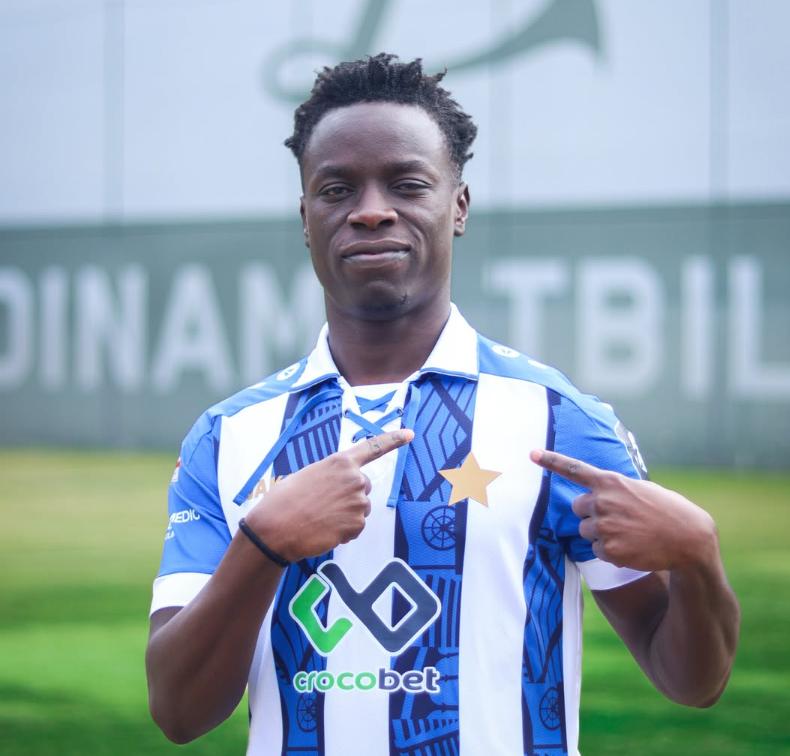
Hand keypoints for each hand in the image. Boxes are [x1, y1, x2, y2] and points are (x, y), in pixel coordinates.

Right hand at [245, 429, 413, 562]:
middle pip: (364, 487)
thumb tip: (338, 489)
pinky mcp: (357, 524)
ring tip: (321, 517)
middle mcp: (354, 479)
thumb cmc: (284, 501)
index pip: (372, 447)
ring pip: (360, 509)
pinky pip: (356, 528)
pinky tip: (325, 530)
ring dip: (346, 515)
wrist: (276, 528)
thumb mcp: (308, 476)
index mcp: (340, 461)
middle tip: (324, 504)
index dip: (393, 440)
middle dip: (349, 496)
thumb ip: (331, 476)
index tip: (410, 434)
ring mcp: (358, 502)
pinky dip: (344, 532)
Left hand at [529, 449, 717, 572]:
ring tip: (629, 533)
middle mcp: (602, 501)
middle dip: (592, 513)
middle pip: (577, 508)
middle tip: (619, 518)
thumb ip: (615, 489)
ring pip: (586, 531)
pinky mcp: (608, 548)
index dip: (550, 461)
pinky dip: (610, 551)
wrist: (689, 539)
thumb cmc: (668, 511)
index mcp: (611, 482)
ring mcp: (604, 525)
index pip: (574, 469)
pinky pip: (597, 550)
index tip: (531, 454)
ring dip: (601, 533)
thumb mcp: (641, 489)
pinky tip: (632, 548)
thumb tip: (596, 495)